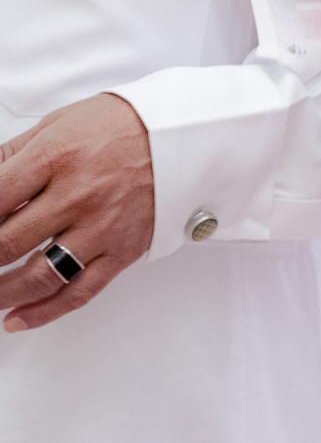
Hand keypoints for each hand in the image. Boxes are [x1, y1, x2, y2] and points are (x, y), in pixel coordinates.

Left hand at [0, 94, 154, 331]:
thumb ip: (12, 155)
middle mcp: (77, 195)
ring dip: (2, 291)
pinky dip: (43, 312)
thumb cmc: (120, 125)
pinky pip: (79, 292)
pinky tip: (18, 318)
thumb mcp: (56, 124)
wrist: (181, 135)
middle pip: (7, 242)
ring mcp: (100, 227)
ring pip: (38, 276)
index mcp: (55, 157)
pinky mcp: (121, 251)